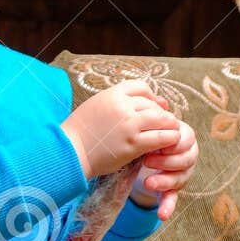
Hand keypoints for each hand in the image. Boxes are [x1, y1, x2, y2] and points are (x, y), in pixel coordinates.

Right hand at [63, 80, 180, 180]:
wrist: (68, 153)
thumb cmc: (80, 132)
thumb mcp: (95, 106)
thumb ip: (119, 102)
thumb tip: (147, 100)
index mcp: (111, 94)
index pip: (141, 87)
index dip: (151, 96)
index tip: (154, 107)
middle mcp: (122, 106)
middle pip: (152, 104)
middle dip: (161, 114)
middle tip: (164, 124)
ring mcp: (128, 125)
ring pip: (161, 119)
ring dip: (170, 125)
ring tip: (171, 133)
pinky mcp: (132, 144)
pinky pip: (159, 138)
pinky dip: (168, 139)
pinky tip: (168, 143)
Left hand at [129, 117, 197, 221]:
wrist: (134, 154)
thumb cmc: (143, 135)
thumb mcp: (147, 126)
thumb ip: (154, 119)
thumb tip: (162, 102)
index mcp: (183, 136)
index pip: (185, 139)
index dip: (172, 142)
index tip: (154, 144)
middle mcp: (186, 155)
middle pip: (186, 159)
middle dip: (167, 161)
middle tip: (147, 161)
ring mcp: (181, 173)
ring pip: (180, 179)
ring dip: (165, 182)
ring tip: (148, 183)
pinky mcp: (172, 190)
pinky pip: (173, 199)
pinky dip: (168, 207)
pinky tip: (162, 215)